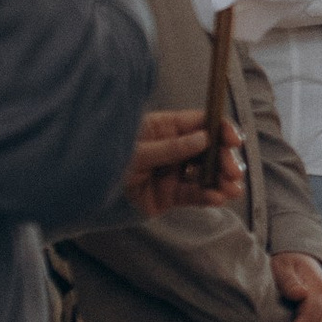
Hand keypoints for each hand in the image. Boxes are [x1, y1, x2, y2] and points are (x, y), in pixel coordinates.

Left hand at [119, 109, 244, 212]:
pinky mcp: (171, 195)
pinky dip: (208, 197)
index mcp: (167, 128)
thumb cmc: (107, 159)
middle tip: (233, 172)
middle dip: (225, 160)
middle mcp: (175, 148)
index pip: (202, 123)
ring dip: (222, 181)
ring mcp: (174, 172)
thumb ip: (170, 147)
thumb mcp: (138, 151)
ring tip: (232, 190)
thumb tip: (203, 139)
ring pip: (206, 174)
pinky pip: (194, 195)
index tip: (234, 140)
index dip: (221, 130)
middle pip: (210, 150)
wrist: (88, 191)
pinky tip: (218, 198)